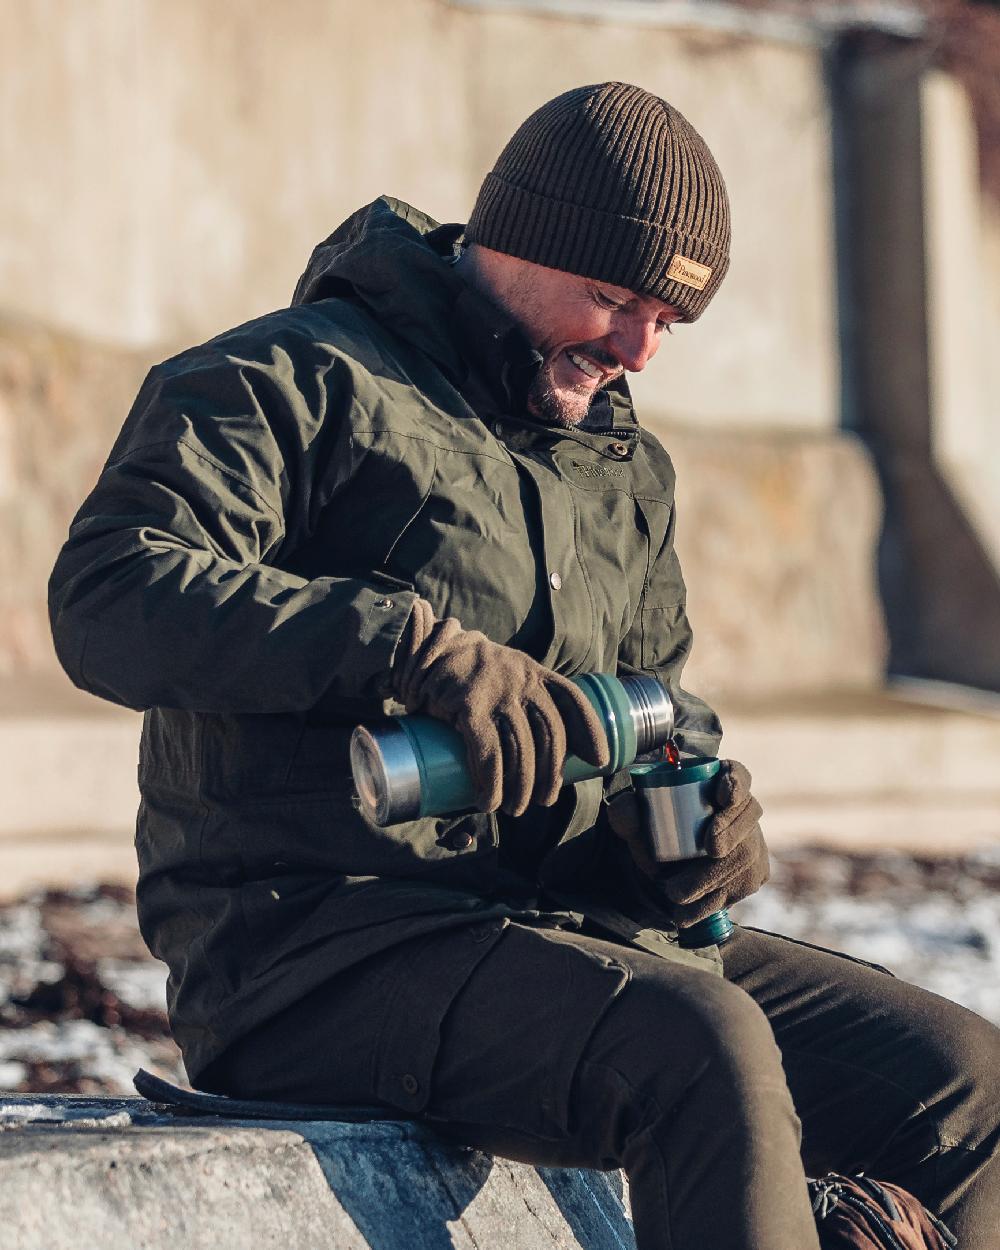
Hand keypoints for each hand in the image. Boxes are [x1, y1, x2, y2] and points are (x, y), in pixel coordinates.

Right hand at [391, 599, 608, 815]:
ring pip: (520, 749)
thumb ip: (525, 697)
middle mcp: (521, 681)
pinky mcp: (468, 707)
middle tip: (543, 800)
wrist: (429, 649)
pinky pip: (487, 752)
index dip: (590, 731)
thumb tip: (544, 750)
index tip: (599, 760)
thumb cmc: (472, 672)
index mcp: (535, 674)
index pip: (572, 700)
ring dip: (520, 787)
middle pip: (550, 735)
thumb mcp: (507, 672)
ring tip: (514, 808)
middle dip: (550, 774)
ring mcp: (496, 694)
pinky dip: (490, 782)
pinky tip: (489, 800)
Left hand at [606, 759, 768, 925]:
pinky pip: (740, 887)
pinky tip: (686, 910)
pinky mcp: (755, 874)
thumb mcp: (635, 821)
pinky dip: (711, 902)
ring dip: (714, 876)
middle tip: (712, 847)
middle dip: (732, 831)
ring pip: (746, 856)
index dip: (736, 782)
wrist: (665, 869)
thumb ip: (626, 812)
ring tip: (676, 892)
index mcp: (717, 782)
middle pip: (748, 814)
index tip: (724, 794)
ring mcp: (753, 842)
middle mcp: (742, 810)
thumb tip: (631, 809)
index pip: (737, 774)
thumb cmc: (654, 832)